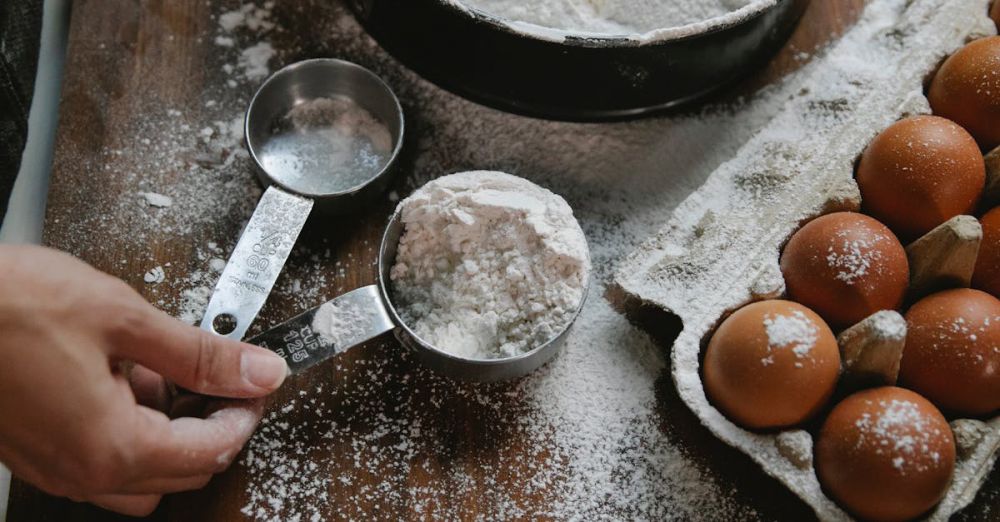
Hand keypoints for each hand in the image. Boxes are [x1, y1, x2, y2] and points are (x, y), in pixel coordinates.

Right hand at [0, 245, 287, 515]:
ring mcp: (53, 465)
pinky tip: (124, 371)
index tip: (257, 380)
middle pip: (182, 472)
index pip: (213, 451)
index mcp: (112, 446)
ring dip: (170, 432)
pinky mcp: (34, 448)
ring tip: (168, 370)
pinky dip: (129, 426)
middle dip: (213, 425)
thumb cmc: (7, 306)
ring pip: (141, 473)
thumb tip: (258, 371)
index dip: (246, 413)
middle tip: (223, 374)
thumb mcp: (123, 319)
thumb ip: (201, 355)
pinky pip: (100, 457)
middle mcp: (81, 471)